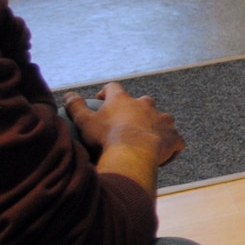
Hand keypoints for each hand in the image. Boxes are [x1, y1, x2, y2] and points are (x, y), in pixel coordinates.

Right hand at [64, 83, 183, 194]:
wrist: (133, 153)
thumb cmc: (106, 137)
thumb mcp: (85, 121)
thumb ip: (75, 106)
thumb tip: (68, 95)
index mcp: (123, 100)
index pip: (113, 88)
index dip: (106, 93)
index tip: (101, 102)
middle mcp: (146, 105)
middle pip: (143, 102)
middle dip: (137, 110)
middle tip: (127, 125)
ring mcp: (162, 120)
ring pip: (162, 119)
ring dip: (156, 126)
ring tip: (147, 140)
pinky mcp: (174, 137)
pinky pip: (176, 140)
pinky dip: (171, 145)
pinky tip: (164, 155)